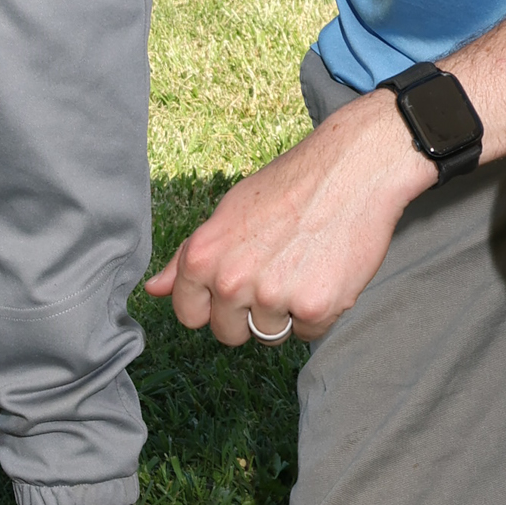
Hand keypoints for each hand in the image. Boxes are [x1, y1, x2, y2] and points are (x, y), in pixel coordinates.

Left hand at [145, 94, 435, 343]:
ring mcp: (272, 297)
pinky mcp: (314, 308)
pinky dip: (319, 312)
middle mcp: (231, 281)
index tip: (235, 285)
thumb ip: (187, 258)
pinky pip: (308, 334)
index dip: (213, 303)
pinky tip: (326, 272)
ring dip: (287, 313)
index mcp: (202, 257)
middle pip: (229, 333)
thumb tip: (153, 291)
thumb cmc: (289, 186)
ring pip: (270, 335)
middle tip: (275, 272)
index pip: (189, 315)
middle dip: (249, 313)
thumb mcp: (228, 212)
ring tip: (302, 267)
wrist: (352, 169)